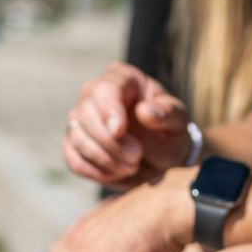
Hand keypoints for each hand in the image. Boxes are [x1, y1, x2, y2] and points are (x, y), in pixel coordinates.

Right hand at [62, 62, 191, 188]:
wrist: (163, 153)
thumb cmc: (170, 130)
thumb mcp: (178, 120)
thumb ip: (167, 113)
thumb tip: (144, 111)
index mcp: (123, 78)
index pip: (105, 89)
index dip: (108, 111)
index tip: (119, 132)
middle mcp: (95, 92)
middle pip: (85, 114)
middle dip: (109, 142)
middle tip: (135, 158)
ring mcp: (81, 117)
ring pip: (76, 137)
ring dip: (104, 159)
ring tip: (131, 167)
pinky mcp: (75, 142)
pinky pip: (72, 158)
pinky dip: (93, 171)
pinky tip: (115, 173)